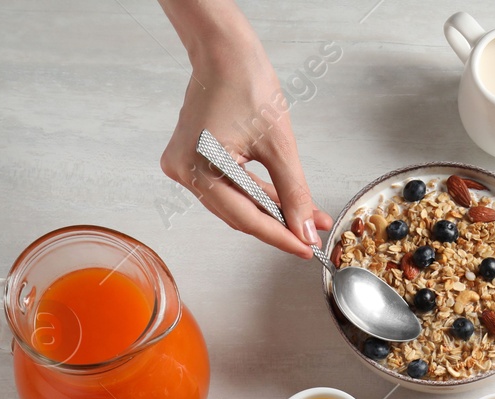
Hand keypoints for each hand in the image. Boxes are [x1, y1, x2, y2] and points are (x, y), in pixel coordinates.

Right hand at [159, 18, 331, 256]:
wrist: (225, 53)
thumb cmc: (247, 85)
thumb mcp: (280, 147)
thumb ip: (294, 194)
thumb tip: (306, 231)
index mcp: (197, 166)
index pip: (246, 218)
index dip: (280, 237)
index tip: (307, 249)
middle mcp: (182, 170)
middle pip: (239, 214)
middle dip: (278, 225)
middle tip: (312, 233)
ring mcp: (183, 165)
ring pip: (234, 203)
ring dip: (269, 212)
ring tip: (305, 217)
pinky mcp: (190, 159)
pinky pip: (227, 188)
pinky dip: (254, 195)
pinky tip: (282, 201)